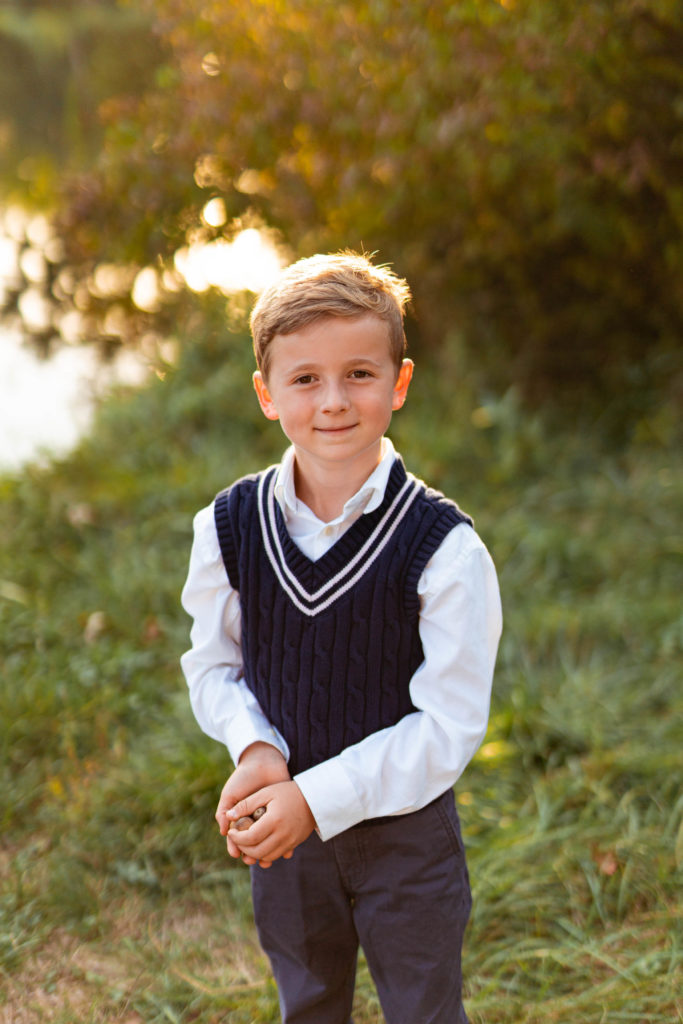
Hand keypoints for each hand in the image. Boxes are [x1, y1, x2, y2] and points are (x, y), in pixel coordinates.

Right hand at [215, 742, 290, 859]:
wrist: (263, 761)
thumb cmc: (243, 777)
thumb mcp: (230, 793)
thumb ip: (224, 811)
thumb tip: (223, 832)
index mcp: (240, 817)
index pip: (237, 837)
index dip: (236, 846)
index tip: (237, 854)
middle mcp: (254, 820)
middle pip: (253, 843)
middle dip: (252, 854)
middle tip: (252, 861)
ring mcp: (269, 818)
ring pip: (269, 841)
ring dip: (268, 853)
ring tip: (268, 860)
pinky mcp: (282, 814)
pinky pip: (283, 832)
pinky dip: (285, 842)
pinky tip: (285, 850)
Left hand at [227, 781, 315, 867]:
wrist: (315, 798)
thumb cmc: (288, 792)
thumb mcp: (266, 792)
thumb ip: (247, 804)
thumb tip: (228, 816)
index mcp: (274, 820)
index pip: (250, 838)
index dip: (236, 838)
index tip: (231, 832)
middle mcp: (282, 834)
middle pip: (257, 852)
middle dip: (243, 848)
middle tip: (237, 839)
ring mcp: (290, 841)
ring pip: (266, 857)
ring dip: (253, 853)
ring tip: (246, 842)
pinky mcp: (294, 844)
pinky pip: (276, 855)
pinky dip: (265, 853)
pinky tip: (259, 844)